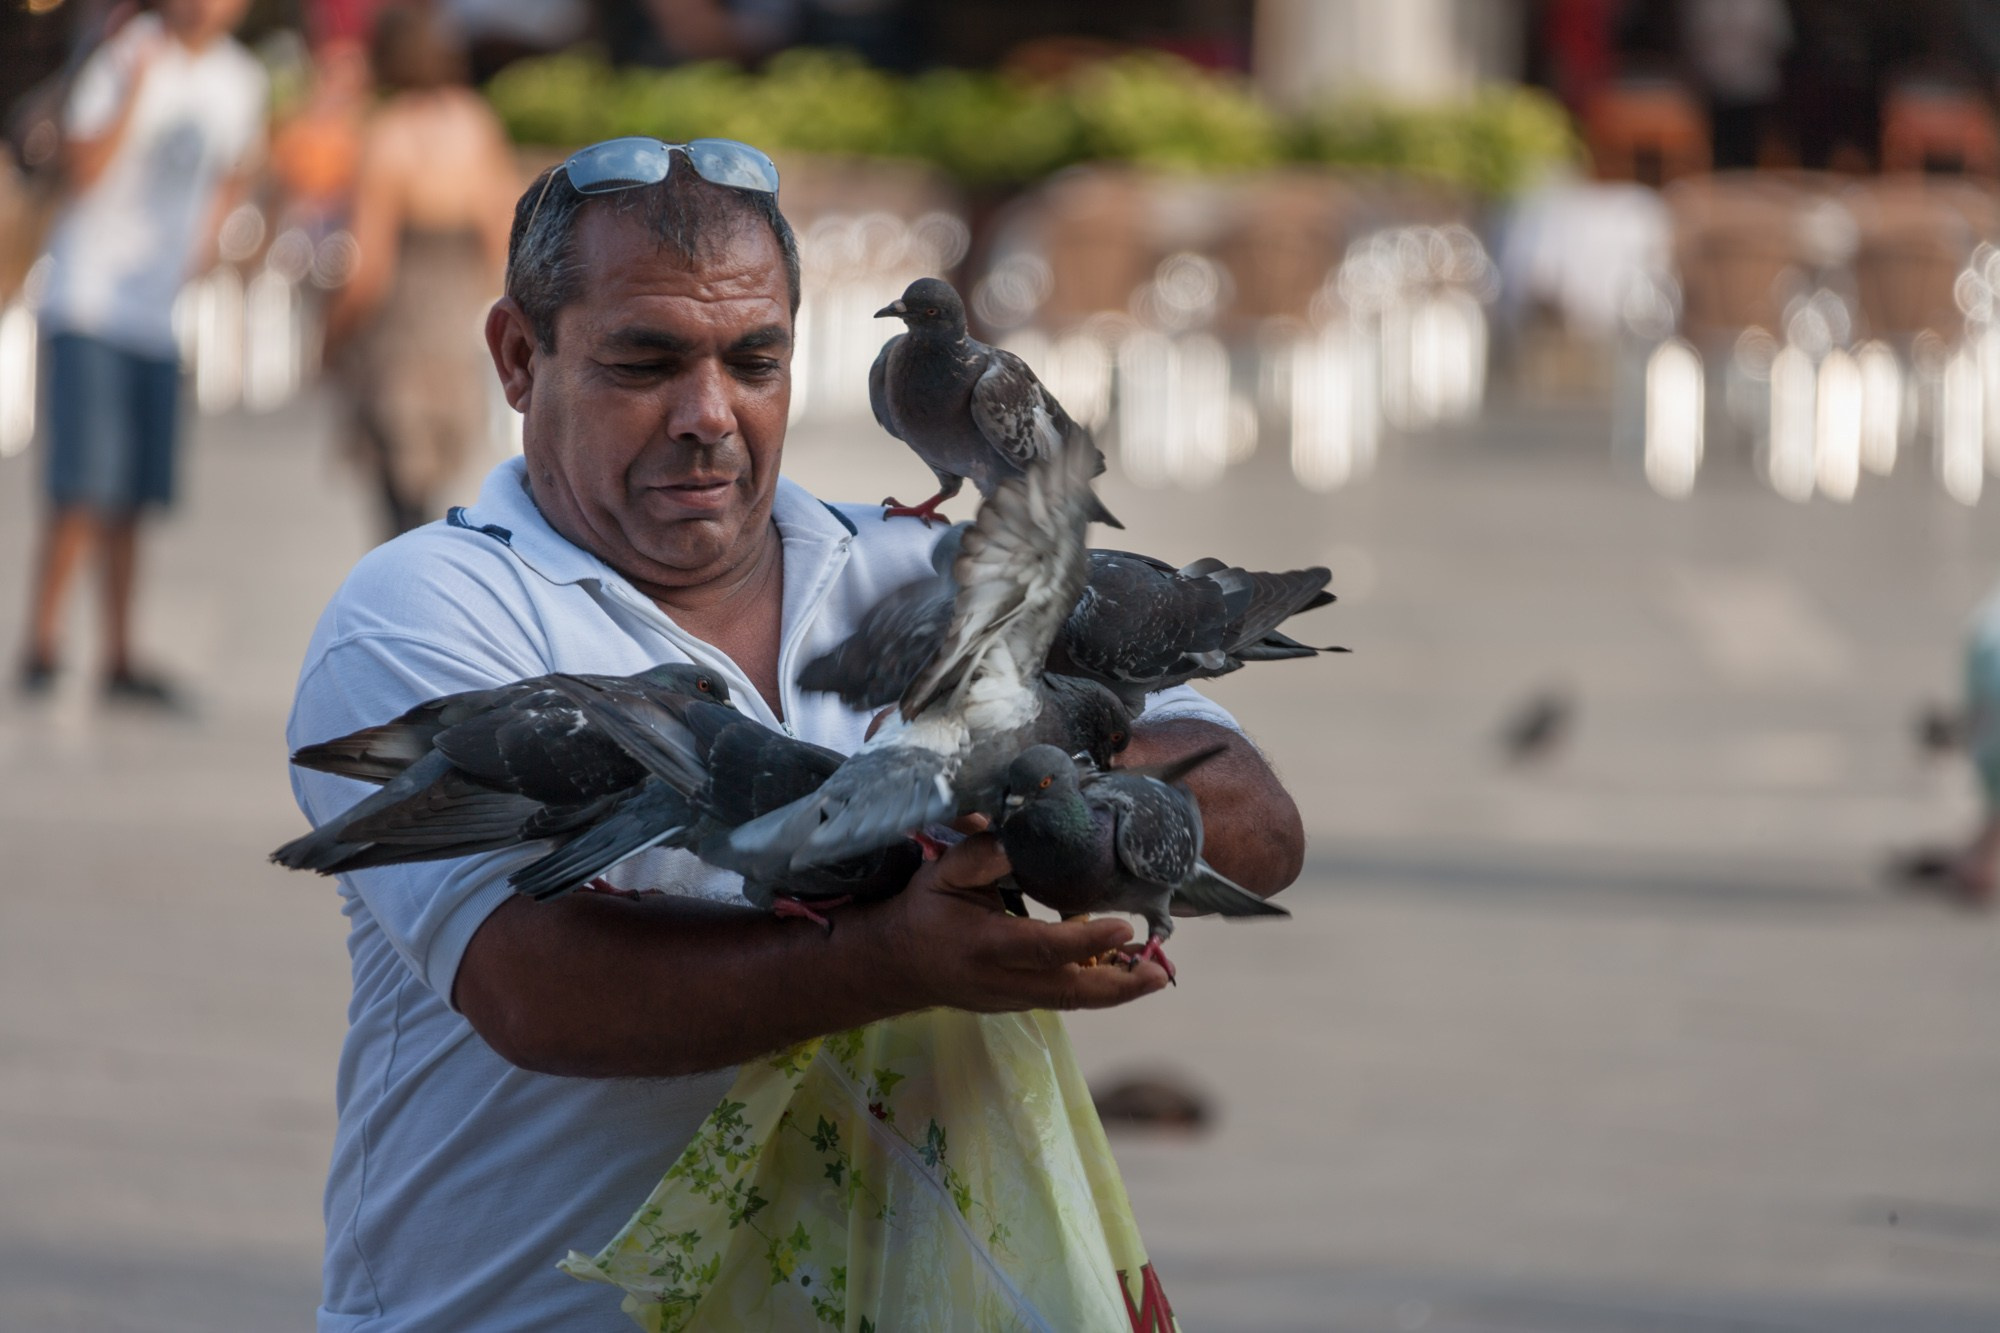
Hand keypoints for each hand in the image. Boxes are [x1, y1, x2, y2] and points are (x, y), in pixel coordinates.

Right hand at [871, 833, 1170, 1011]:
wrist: (898, 965)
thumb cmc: (925, 911)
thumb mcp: (943, 874)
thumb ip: (981, 854)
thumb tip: (1023, 834)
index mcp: (985, 944)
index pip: (1042, 947)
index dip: (1084, 940)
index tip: (1123, 926)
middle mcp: (1003, 980)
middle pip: (1069, 990)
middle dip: (1119, 984)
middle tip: (1162, 972)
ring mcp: (1014, 998)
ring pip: (1073, 999)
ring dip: (1118, 988)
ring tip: (1158, 972)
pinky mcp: (1021, 1003)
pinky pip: (1065, 997)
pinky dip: (1099, 987)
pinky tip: (1127, 970)